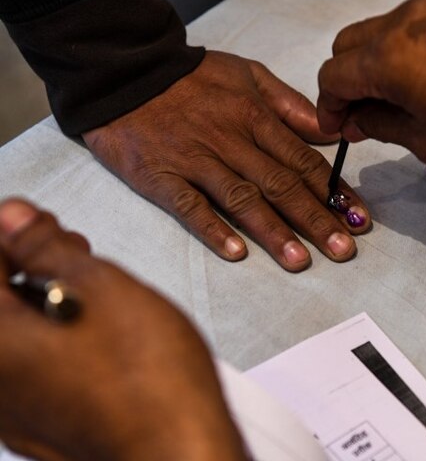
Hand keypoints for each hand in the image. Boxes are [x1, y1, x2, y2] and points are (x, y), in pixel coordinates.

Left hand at [0, 199, 245, 460]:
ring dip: (46, 305)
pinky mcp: (38, 427)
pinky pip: (32, 370)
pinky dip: (55, 343)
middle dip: (30, 268)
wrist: (179, 450)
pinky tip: (98, 340)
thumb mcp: (103, 288)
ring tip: (98, 300)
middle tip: (77, 258)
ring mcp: (12, 411)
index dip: (16, 233)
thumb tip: (14, 218)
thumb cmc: (149, 379)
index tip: (46, 227)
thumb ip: (46, 248)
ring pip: (17, 336)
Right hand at [84, 51, 370, 271]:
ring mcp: (195, 160)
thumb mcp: (248, 75)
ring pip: (241, 199)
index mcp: (255, 117)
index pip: (303, 160)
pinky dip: (213, 229)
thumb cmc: (193, 77)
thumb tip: (330, 133)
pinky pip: (190, 207)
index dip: (333, 191)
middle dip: (317, 219)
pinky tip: (236, 254)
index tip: (358, 218)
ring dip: (274, 232)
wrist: (126, 71)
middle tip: (344, 250)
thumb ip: (290, 105)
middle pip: (281, 185)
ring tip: (301, 261)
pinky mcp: (161, 176)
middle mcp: (230, 141)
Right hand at [317, 0, 425, 178]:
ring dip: (371, 65)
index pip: (334, 74)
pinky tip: (418, 83)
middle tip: (361, 118)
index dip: (329, 106)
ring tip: (392, 103)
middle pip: (349, 45)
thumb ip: (379, 124)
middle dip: (346, 82)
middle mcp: (405, 21)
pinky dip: (399, 52)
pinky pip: (408, 28)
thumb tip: (354, 120)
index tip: (339, 130)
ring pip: (377, 33)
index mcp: (392, 56)